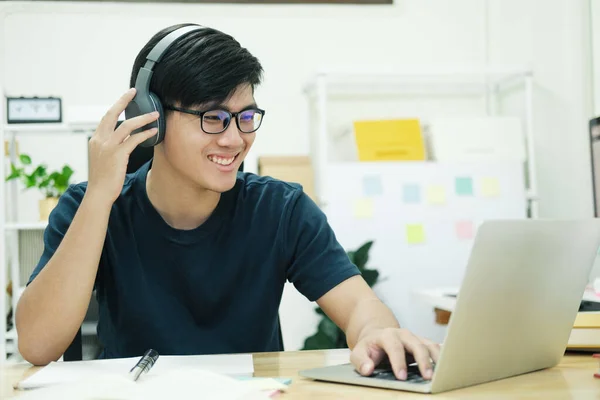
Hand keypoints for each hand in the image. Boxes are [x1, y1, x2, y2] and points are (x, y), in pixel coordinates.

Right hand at [87, 88, 158, 205]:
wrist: (99, 193)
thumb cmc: (103, 178)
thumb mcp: (102, 158)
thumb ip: (110, 146)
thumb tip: (125, 139)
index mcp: (95, 139)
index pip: (106, 118)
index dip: (116, 106)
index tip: (126, 97)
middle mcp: (100, 140)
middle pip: (112, 113)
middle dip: (124, 100)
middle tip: (134, 92)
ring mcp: (108, 146)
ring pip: (127, 125)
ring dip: (142, 118)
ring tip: (155, 114)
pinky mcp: (118, 154)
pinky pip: (134, 139)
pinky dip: (145, 134)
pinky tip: (154, 131)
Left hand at [350, 327, 440, 380]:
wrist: (376, 335)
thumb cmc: (368, 347)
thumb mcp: (358, 352)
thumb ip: (361, 361)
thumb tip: (368, 369)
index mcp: (387, 335)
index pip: (394, 347)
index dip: (398, 362)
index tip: (402, 377)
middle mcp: (403, 334)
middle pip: (416, 345)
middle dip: (423, 361)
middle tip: (428, 377)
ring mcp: (415, 338)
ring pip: (429, 345)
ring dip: (436, 359)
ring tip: (441, 374)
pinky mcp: (423, 343)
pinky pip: (435, 348)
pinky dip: (442, 357)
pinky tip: (447, 367)